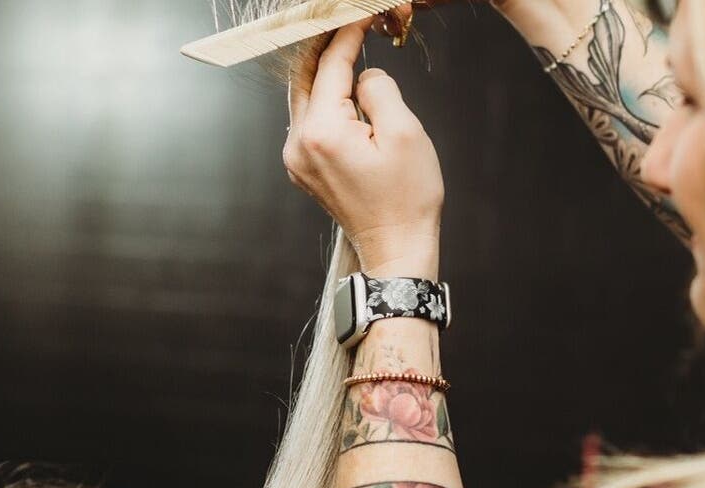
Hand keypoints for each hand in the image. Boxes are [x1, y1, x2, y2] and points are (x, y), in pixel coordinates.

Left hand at [284, 20, 443, 279]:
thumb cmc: (407, 198)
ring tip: (351, 51)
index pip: (330, 66)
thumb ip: (379, 90)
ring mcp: (297, 158)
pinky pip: (309, 120)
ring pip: (305, 97)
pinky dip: (324, 99)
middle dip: (327, 47)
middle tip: (349, 25)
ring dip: (325, 72)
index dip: (347, 35)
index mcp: (323, 132)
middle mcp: (299, 143)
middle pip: (305, 76)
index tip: (363, 15)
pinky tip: (346, 91)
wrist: (397, 247)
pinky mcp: (303, 167)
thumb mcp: (405, 133)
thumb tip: (363, 75)